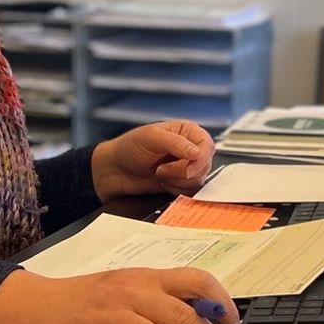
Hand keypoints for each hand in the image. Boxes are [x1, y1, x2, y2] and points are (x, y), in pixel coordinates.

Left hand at [91, 120, 216, 199]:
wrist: (116, 171)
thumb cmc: (129, 148)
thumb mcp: (150, 138)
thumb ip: (176, 143)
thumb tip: (197, 152)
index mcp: (186, 131)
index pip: (207, 145)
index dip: (200, 159)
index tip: (187, 168)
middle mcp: (190, 148)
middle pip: (204, 165)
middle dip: (182, 172)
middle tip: (162, 169)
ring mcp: (186, 167)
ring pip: (198, 180)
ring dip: (177, 181)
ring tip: (159, 173)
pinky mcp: (181, 183)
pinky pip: (190, 192)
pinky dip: (175, 190)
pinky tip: (162, 182)